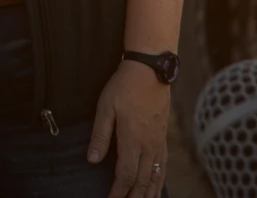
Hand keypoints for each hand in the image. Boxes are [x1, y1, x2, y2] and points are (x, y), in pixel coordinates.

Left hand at [88, 60, 169, 197]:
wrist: (150, 72)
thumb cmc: (124, 87)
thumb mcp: (106, 107)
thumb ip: (100, 135)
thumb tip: (93, 160)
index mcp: (133, 139)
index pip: (126, 174)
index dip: (118, 192)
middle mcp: (149, 145)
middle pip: (142, 180)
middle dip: (133, 197)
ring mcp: (159, 142)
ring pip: (155, 176)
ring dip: (148, 193)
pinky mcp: (163, 138)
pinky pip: (163, 166)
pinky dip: (159, 181)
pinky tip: (156, 188)